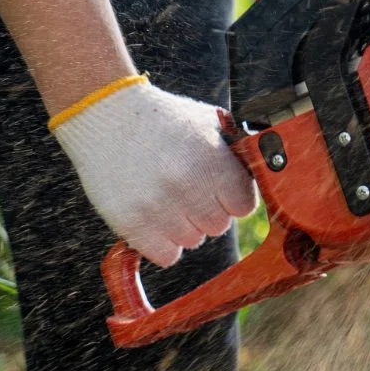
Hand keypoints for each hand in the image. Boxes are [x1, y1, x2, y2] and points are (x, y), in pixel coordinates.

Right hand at [50, 76, 257, 265]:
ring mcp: (157, 206)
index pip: (244, 206)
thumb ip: (235, 152)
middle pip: (219, 226)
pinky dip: (162, 243)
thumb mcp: (206, 123)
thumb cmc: (162, 119)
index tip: (220, 189)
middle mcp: (187, 184)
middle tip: (189, 189)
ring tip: (166, 196)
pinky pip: (166, 256)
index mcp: (211, 158)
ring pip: (192, 241)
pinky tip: (154, 216)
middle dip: (208, 210)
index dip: (233, 197)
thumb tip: (264, 173)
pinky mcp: (130, 223)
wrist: (106, 114)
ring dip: (184, 225)